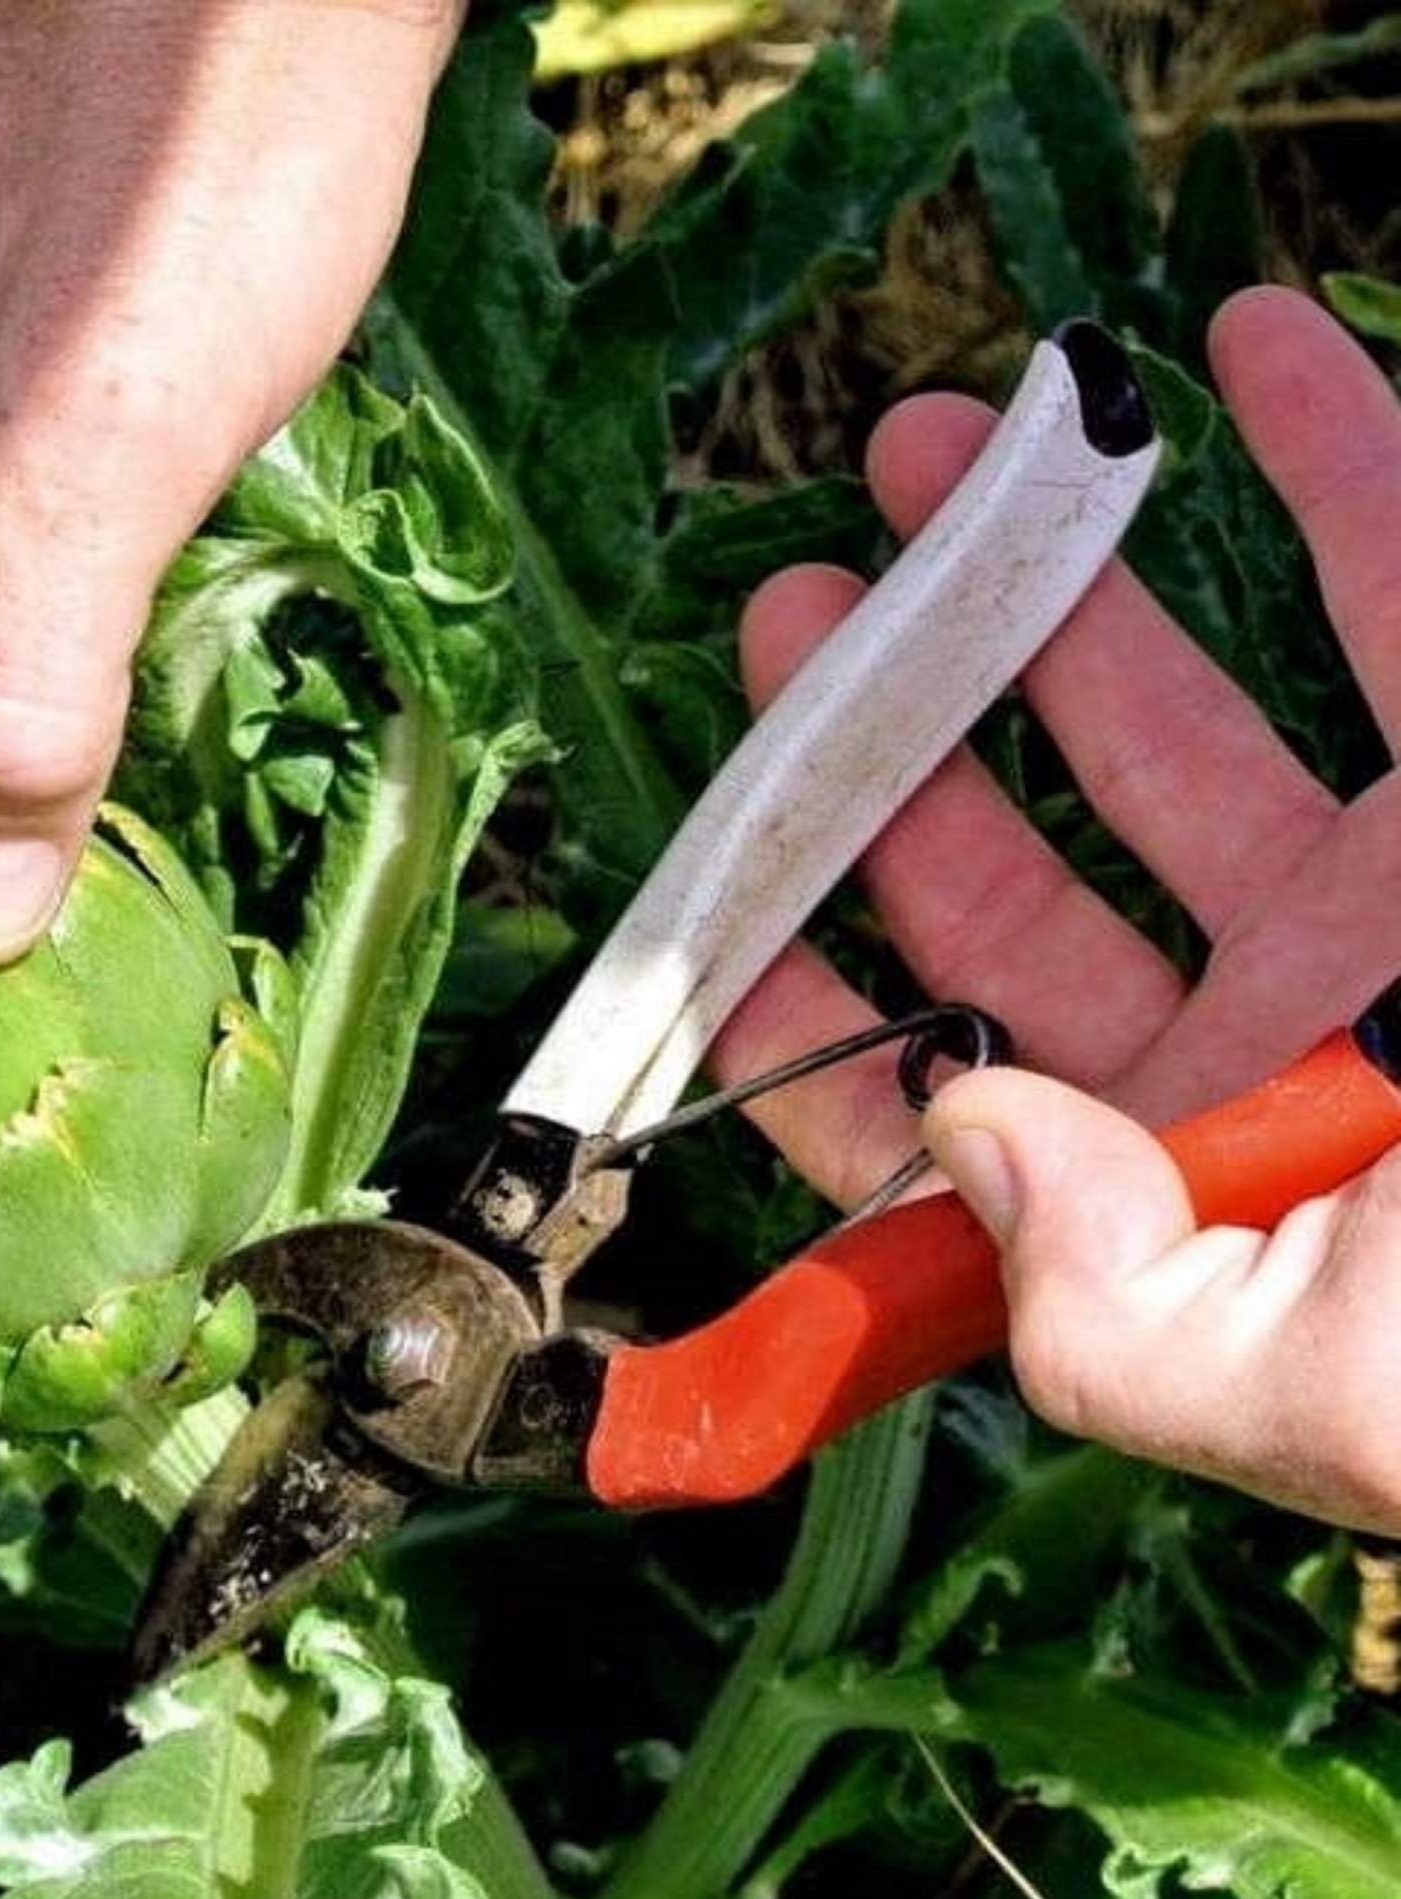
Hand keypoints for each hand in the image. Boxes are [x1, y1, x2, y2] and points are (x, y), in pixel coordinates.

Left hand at [715, 285, 1400, 1532]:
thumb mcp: (1332, 1399)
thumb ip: (1107, 1320)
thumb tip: (967, 1132)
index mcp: (1184, 1188)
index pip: (929, 1098)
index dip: (805, 1009)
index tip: (716, 891)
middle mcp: (1263, 1037)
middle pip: (1016, 874)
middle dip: (892, 735)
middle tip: (796, 608)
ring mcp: (1391, 902)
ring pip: (1183, 715)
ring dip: (1053, 581)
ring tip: (934, 459)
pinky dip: (1351, 460)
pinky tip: (1250, 348)